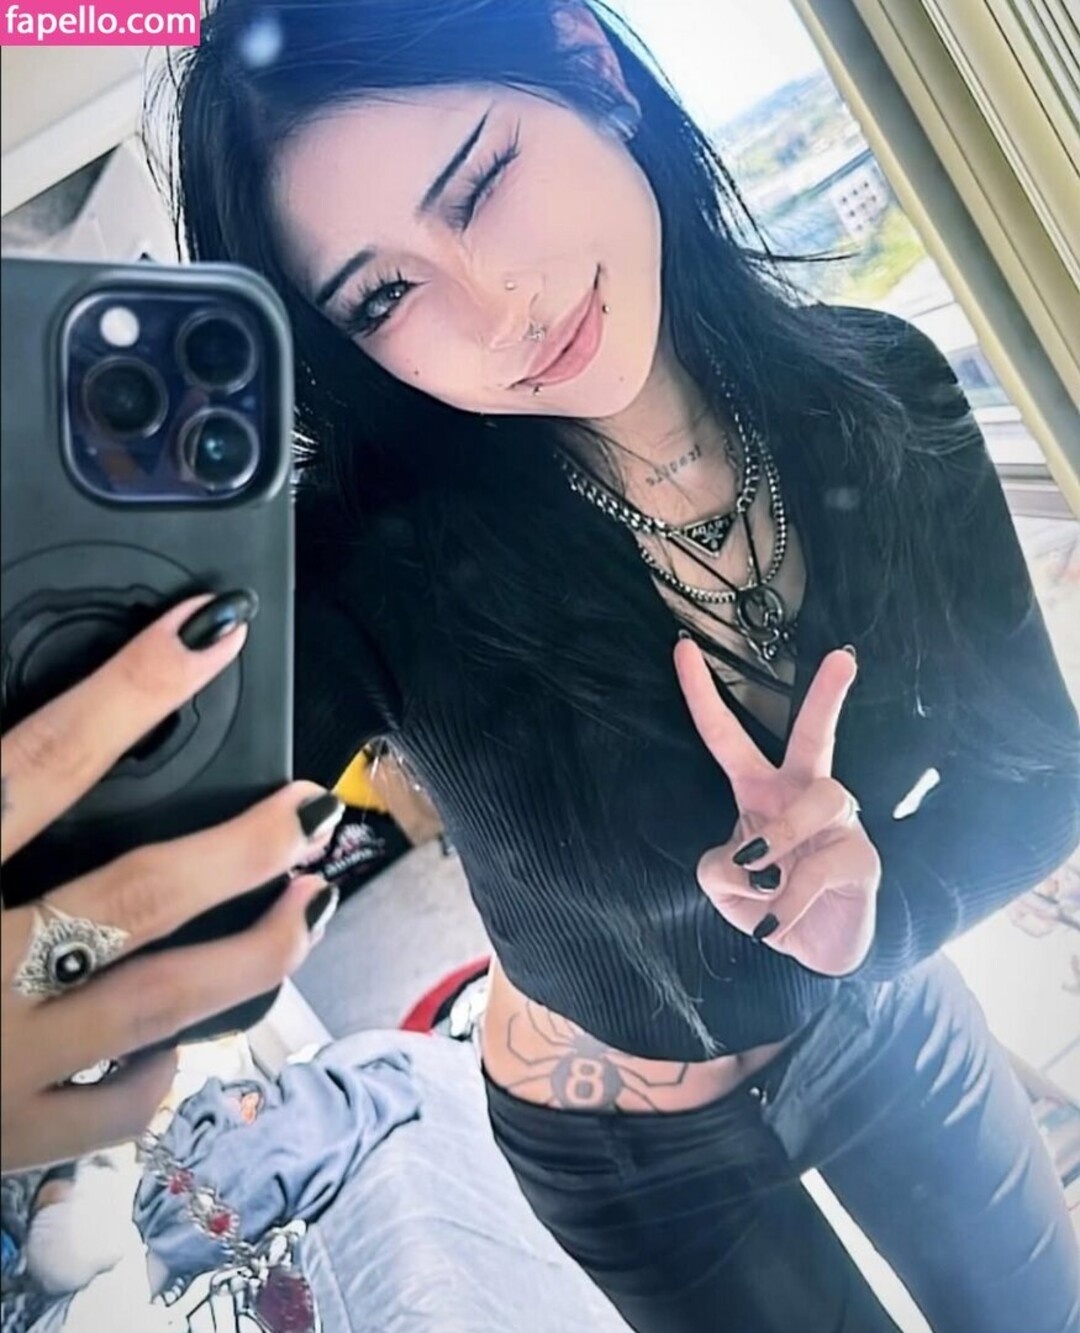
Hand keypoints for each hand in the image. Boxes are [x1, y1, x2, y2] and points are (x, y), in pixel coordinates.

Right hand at [1, 594, 343, 1171]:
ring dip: (253, 950)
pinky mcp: (0, 1143)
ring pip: (158, 1005)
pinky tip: (178, 1035)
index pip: (39, 762)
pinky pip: (110, 1110)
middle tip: (309, 807)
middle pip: (135, 895)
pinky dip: (157, 1066)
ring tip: (310, 901)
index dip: (133, 690)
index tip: (209, 630)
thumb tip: (18, 735)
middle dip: (240, 846)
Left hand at [674, 639, 879, 975]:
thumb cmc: (767, 901)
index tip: (682, 648)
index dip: (702, 695)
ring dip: (781, 838)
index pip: (726, 736)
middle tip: (843, 657)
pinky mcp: (862, 860)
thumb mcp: (723, 885)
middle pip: (817, 737)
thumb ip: (717, 866)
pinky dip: (785, 904)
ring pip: (815, 801)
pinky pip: (814, 871)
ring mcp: (839, 825)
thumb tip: (750, 861)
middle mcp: (802, 795)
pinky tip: (775, 925)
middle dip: (827, 696)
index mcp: (759, 791)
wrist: (814, 950)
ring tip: (764, 881)